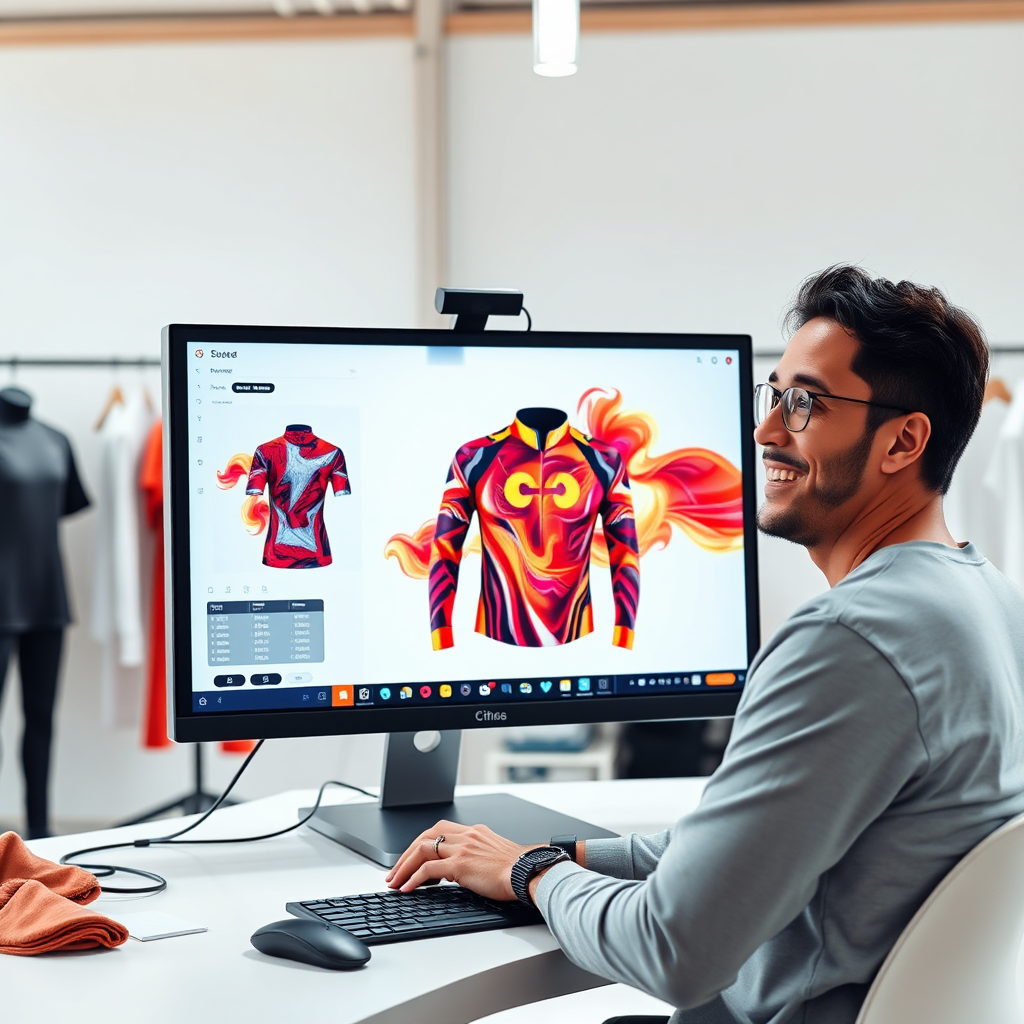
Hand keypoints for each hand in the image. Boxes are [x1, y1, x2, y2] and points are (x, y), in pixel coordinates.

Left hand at [385, 820, 541, 901]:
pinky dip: (413, 878)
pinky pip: (427, 869)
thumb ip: (478, 855)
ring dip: (404, 866)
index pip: (439, 831)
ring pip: (422, 849)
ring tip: (395, 881)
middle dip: (406, 854)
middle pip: (426, 836)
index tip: (411, 858)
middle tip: (395, 871)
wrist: (528, 872)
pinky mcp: (460, 865)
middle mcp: (466, 836)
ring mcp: (462, 848)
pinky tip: (407, 888)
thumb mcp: (495, 854)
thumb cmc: (518, 869)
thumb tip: (464, 869)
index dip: (421, 844)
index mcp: (475, 832)